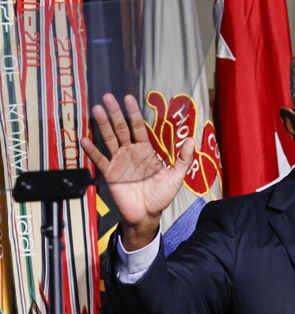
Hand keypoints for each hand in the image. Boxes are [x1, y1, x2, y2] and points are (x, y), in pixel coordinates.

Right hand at [80, 94, 193, 249]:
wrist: (147, 215)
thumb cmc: (161, 196)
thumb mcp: (175, 176)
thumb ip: (183, 158)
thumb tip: (191, 139)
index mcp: (146, 151)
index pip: (138, 127)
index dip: (133, 113)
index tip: (128, 98)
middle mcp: (130, 152)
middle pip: (121, 129)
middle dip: (115, 113)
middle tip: (108, 97)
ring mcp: (119, 162)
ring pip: (109, 139)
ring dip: (102, 125)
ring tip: (96, 110)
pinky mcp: (110, 174)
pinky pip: (100, 160)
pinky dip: (92, 150)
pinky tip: (85, 139)